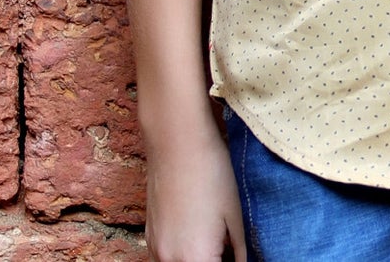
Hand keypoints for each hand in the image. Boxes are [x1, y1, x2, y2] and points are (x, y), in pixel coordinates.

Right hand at [144, 127, 246, 261]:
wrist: (176, 140)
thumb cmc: (211, 173)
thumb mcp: (235, 214)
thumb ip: (240, 250)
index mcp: (196, 258)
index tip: (236, 254)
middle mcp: (170, 260)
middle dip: (213, 261)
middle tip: (227, 247)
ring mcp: (155, 249)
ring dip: (196, 260)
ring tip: (214, 242)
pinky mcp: (149, 237)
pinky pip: (164, 260)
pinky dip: (181, 257)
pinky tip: (196, 238)